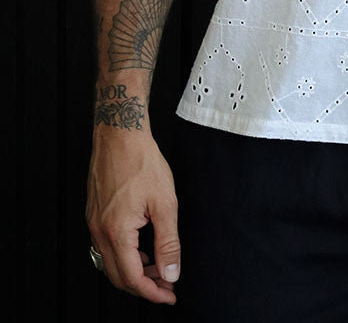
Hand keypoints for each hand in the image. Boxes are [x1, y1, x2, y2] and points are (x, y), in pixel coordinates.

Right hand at [86, 130, 180, 304]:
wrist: (120, 134)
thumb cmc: (142, 161)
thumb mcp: (165, 203)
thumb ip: (168, 242)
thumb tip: (170, 272)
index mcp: (117, 231)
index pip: (132, 277)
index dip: (152, 292)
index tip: (169, 295)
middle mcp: (100, 231)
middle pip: (118, 276)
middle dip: (143, 286)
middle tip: (166, 285)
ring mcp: (94, 223)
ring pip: (110, 263)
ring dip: (133, 271)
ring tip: (157, 268)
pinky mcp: (94, 214)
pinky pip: (106, 247)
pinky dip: (123, 256)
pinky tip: (141, 249)